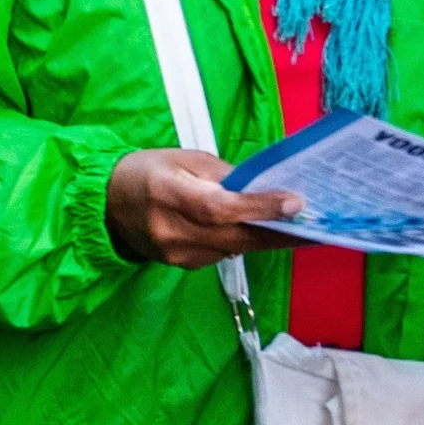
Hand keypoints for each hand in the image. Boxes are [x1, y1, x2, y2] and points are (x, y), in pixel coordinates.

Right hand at [106, 148, 302, 268]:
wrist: (107, 204)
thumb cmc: (148, 172)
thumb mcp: (184, 159)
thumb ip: (223, 176)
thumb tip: (264, 190)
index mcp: (168, 191)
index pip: (219, 207)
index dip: (258, 207)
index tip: (295, 203)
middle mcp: (170, 228)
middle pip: (234, 237)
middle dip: (277, 232)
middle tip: (315, 228)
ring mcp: (174, 252)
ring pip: (232, 249)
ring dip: (263, 239)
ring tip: (292, 226)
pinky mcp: (180, 265)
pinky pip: (221, 255)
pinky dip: (239, 242)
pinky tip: (251, 231)